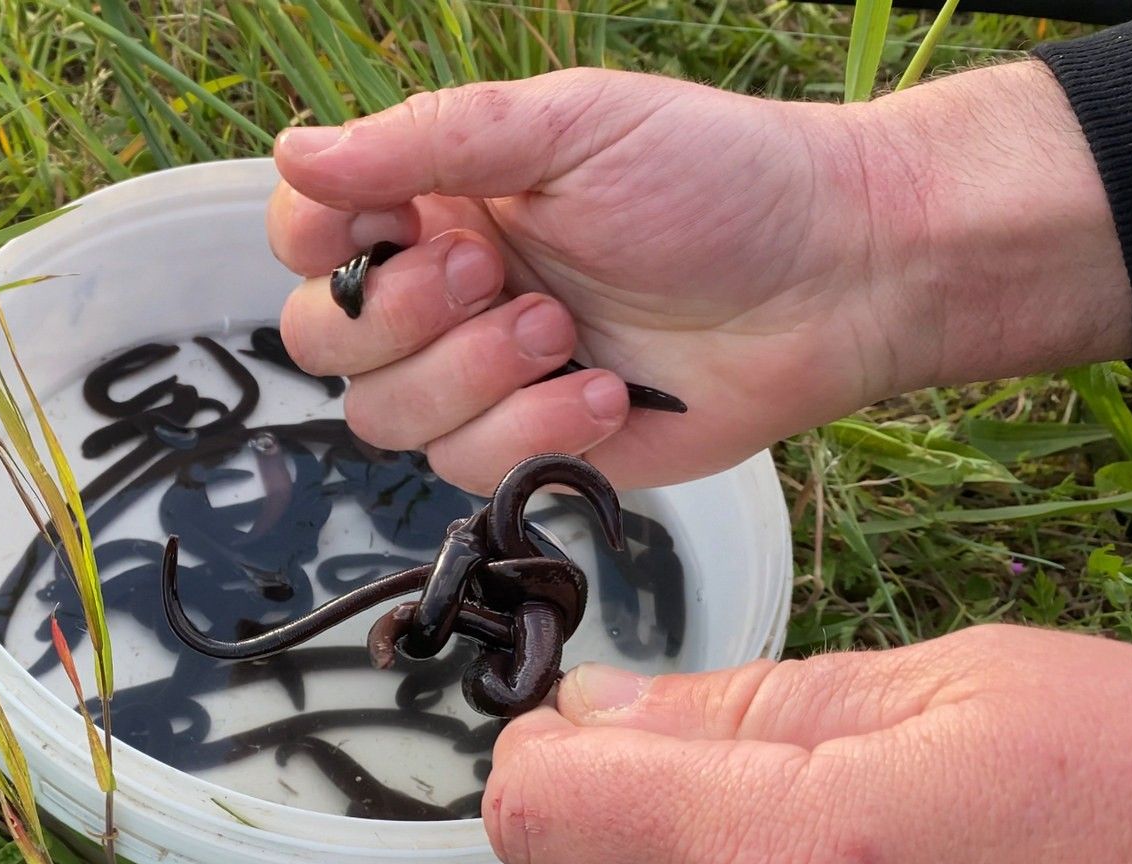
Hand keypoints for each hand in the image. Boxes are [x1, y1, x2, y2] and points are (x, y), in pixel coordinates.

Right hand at [269, 63, 1128, 490]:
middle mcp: (443, 294)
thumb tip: (295, 149)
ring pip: (390, 419)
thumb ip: (427, 141)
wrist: (836, 274)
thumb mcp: (568, 125)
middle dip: (403, 318)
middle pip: (326, 343)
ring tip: (565, 331)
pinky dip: (536, 430)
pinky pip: (471, 469)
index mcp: (438, 202)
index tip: (389, 223)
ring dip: (473, 378)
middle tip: (500, 276)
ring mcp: (484, 378)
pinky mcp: (534, 448)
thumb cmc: (715, 176)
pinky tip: (610, 392)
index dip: (319, 240)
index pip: (308, 233)